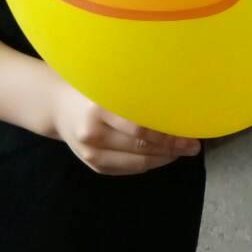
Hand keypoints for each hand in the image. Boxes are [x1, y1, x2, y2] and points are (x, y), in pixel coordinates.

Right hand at [47, 75, 199, 175]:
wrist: (57, 107)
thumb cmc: (91, 88)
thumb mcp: (109, 82)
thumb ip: (134, 91)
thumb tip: (176, 97)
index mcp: (98, 107)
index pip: (140, 127)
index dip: (167, 133)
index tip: (189, 131)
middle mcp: (92, 132)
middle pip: (141, 146)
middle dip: (172, 147)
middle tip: (193, 145)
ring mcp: (90, 153)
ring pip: (138, 162)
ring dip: (165, 158)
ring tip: (183, 151)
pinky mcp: (94, 166)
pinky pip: (129, 169)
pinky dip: (150, 163)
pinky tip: (164, 156)